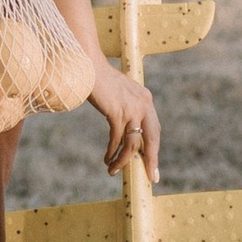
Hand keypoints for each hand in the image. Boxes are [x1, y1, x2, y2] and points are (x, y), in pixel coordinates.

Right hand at [88, 60, 160, 183]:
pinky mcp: (117, 112)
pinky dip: (112, 152)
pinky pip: (117, 139)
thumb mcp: (119, 93)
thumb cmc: (99, 79)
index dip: (154, 148)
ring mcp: (131, 108)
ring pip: (132, 143)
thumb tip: (126, 128)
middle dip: (150, 160)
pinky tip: (106, 158)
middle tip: (150, 176)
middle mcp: (143, 104)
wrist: (87, 64)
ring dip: (123, 160)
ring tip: (113, 170)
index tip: (153, 164)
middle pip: (151, 139)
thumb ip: (127, 107)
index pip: (154, 129)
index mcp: (145, 99)